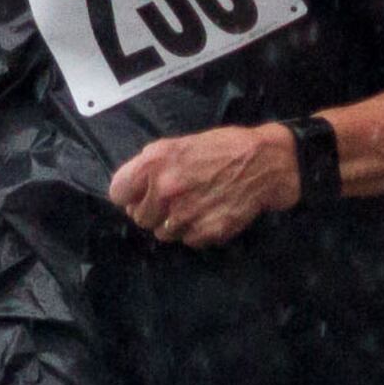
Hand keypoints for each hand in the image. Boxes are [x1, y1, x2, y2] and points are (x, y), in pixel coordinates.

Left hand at [112, 124, 296, 247]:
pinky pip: (187, 240)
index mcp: (155, 163)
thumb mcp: (179, 144)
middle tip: (174, 199)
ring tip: (193, 206)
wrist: (265, 162)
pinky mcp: (205, 231)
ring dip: (173, 224)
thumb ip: (150, 165)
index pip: (118, 193)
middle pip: (139, 218)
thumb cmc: (222, 148)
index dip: (128, 195)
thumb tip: (131, 191)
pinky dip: (195, 231)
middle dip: (153, 211)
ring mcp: (185, 213)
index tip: (139, 195)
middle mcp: (166, 189)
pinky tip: (209, 214)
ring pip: (161, 233)